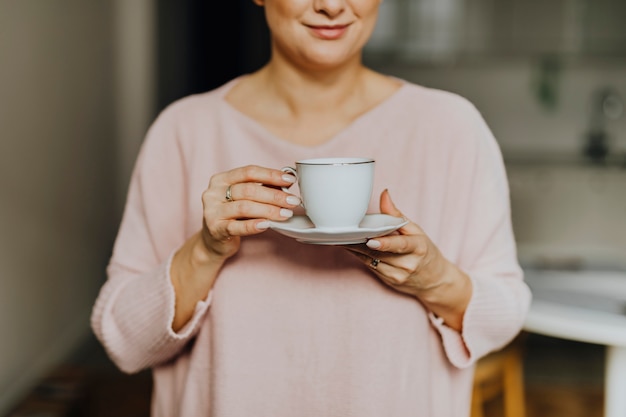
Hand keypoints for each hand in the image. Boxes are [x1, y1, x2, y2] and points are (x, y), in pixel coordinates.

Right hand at [170, 165, 299, 330]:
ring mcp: (209, 212)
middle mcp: (211, 193)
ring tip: (288, 213)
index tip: (291, 179)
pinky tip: (269, 225)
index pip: (247, 171)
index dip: (270, 174)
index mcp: (220, 180)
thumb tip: (293, 182)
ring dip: (268, 209)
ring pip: (243, 206)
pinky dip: (254, 225)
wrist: (210, 248)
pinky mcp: (213, 232)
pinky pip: (236, 227)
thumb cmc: (234, 221)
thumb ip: (262, 191)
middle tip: (295, 201)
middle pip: (247, 190)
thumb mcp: (245, 202)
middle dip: (273, 194)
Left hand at [344, 189, 470, 329]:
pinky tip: (350, 247)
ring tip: (342, 238)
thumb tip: (384, 194)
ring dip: (355, 249)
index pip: (401, 245)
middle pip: (379, 253)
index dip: (385, 244)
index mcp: (418, 247)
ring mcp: (398, 275)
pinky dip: (359, 255)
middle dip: (360, 242)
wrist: (434, 280)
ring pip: (371, 260)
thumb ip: (396, 214)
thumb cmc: (424, 251)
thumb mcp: (416, 231)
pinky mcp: (389, 281)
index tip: (371, 241)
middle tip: (344, 233)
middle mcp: (408, 263)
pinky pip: (370, 266)